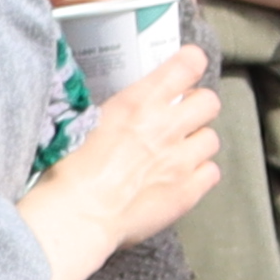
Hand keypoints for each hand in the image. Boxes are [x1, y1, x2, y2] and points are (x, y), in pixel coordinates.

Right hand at [12, 46, 224, 279]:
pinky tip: (181, 179)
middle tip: (181, 118)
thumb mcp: (85, 124)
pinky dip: (200, 174)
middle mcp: (166, 126)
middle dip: (198, 107)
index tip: (187, 69)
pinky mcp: (188, 190)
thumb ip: (118, 113)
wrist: (76, 214)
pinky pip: (212, 172)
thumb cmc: (67, 171)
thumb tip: (126, 111)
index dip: (190, 65)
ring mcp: (181, 159)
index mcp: (138, 103)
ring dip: (197, 143)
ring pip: (212, 139)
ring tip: (177, 154)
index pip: (186, 65)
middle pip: (209, 101)